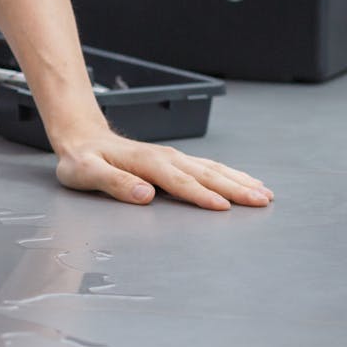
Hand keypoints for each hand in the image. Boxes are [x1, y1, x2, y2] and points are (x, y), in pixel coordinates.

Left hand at [53, 129, 273, 210]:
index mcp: (146, 162)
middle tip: (262, 201)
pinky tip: (244, 181)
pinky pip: (208, 166)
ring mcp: (172, 157)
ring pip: (212, 169)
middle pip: (205, 174)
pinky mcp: (175, 160)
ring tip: (264, 193)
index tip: (224, 207)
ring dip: (238, 180)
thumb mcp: (86, 173)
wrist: (82, 139)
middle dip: (235, 188)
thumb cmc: (82, 160)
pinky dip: (229, 174)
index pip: (179, 181)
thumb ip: (114, 183)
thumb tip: (145, 194)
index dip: (201, 195)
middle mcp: (165, 157)